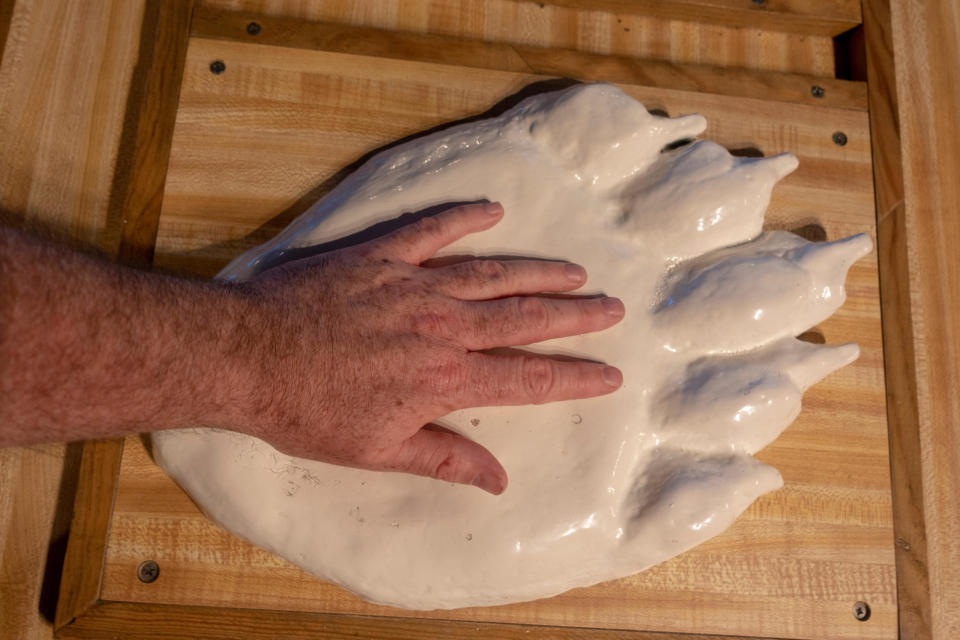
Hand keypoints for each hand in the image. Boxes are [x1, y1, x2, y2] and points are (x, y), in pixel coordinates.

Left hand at [233, 202, 624, 493]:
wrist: (246, 356)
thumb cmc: (307, 411)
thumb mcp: (378, 451)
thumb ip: (444, 460)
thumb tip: (498, 481)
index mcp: (444, 380)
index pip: (527, 379)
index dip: (574, 377)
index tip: (610, 373)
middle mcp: (441, 327)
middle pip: (523, 318)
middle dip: (574, 316)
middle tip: (613, 307)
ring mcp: (411, 286)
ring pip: (490, 274)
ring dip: (536, 272)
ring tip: (574, 271)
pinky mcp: (379, 256)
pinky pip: (430, 230)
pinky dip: (462, 217)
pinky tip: (492, 210)